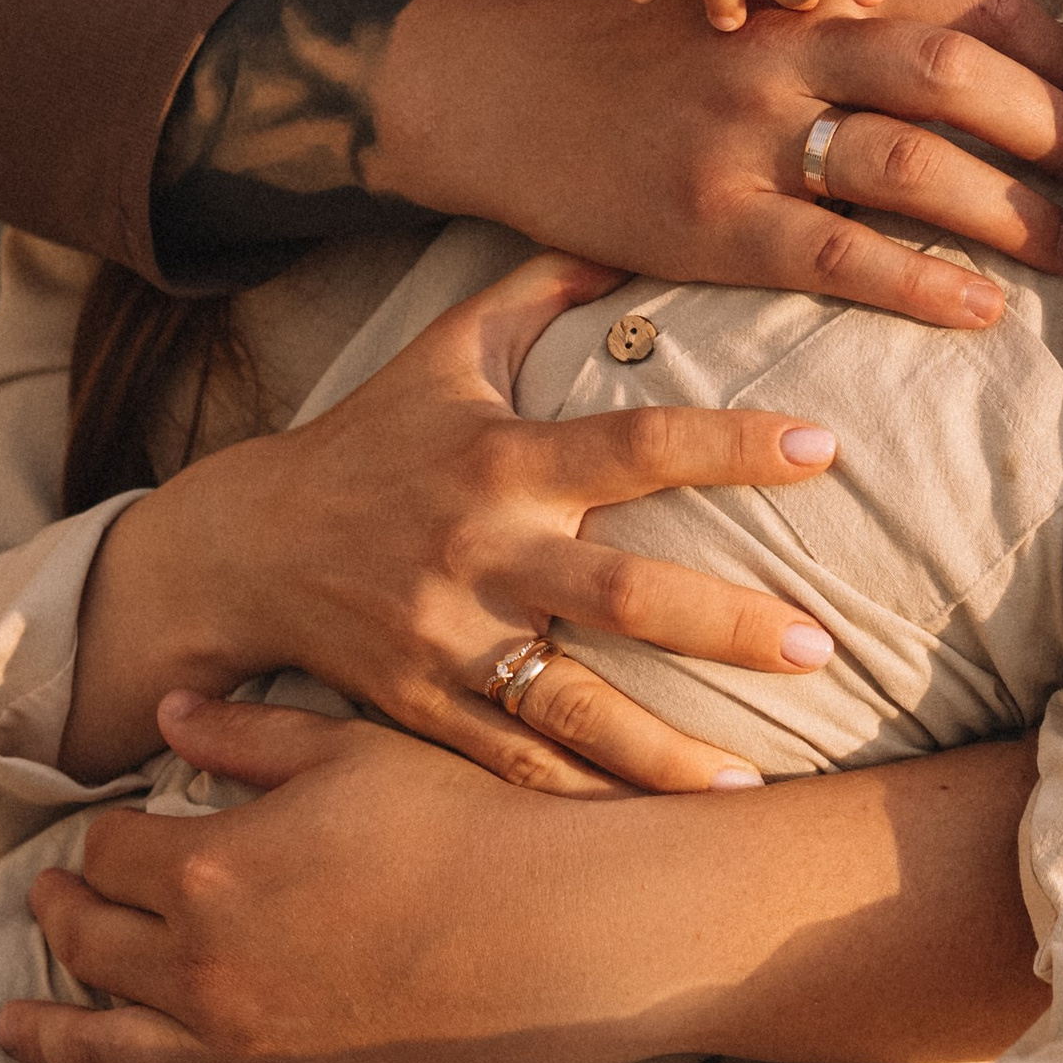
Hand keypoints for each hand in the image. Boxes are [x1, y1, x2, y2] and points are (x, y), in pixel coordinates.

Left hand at [1, 701, 577, 1062]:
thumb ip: (246, 734)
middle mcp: (200, 969)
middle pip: (96, 945)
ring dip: (50, 1037)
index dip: (107, 838)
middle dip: (63, 919)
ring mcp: (239, 1056)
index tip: (119, 831)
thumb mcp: (348, 751)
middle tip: (47, 907)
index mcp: (205, 870)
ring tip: (9, 1032)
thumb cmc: (463, 822)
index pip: (113, 853)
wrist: (556, 929)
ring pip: (110, 1051)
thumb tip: (167, 712)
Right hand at [64, 245, 843, 791]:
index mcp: (501, 458)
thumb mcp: (445, 349)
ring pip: (569, 708)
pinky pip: (512, 766)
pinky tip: (657, 828)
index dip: (728, 444)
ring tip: (753, 785)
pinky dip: (582, 799)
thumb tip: (635, 234)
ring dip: (663, 751)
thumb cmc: (369, 438)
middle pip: (618, 594)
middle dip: (720, 625)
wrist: (239, 547)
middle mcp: (480, 551)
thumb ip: (540, 289)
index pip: (634, 443)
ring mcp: (448, 640)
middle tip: (817, 645)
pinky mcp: (421, 709)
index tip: (823, 447)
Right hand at [372, 0, 1062, 331]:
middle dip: (1050, 125)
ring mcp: (747, 138)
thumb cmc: (646, 36)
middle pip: (957, 70)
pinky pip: (840, 257)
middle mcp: (785, 48)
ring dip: (1013, 212)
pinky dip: (924, 284)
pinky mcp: (712, 224)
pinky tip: (982, 309)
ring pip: (911, 165)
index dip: (1052, 45)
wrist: (500, 88)